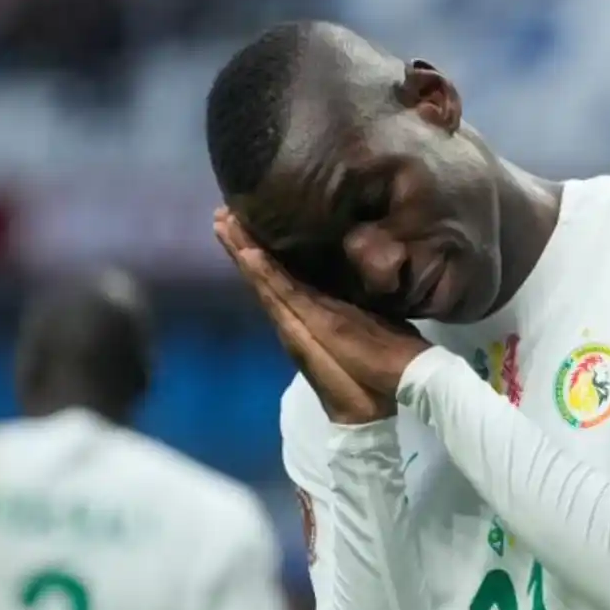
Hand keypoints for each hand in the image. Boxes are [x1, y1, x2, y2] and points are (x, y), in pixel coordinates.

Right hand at [215, 210, 430, 423]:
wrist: (388, 395)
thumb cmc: (382, 366)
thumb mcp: (370, 324)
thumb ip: (354, 307)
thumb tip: (354, 283)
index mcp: (312, 314)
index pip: (279, 277)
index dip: (257, 253)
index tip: (241, 222)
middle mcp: (299, 316)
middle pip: (263, 276)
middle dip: (241, 246)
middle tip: (220, 214)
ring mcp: (299, 322)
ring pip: (266, 282)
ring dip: (244, 252)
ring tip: (224, 224)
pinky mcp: (306, 327)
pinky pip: (281, 295)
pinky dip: (263, 274)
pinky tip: (249, 254)